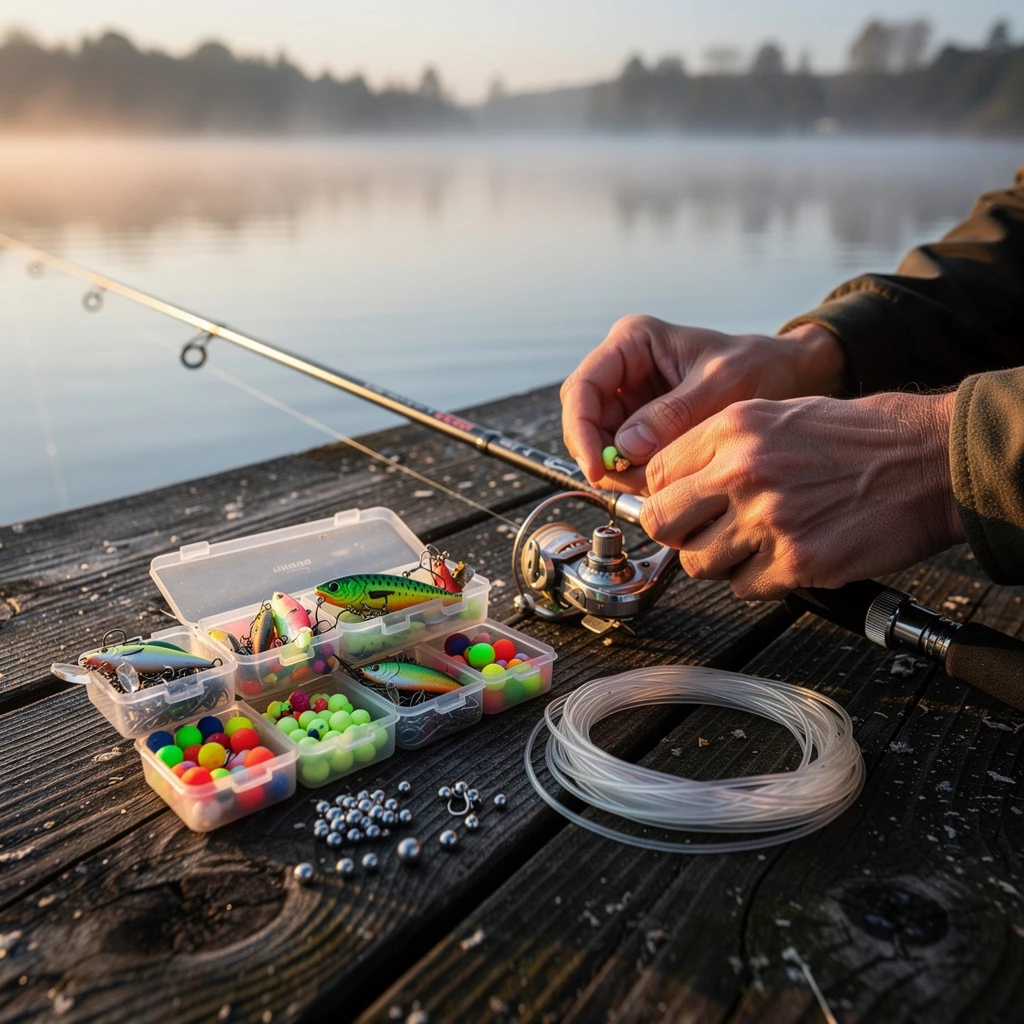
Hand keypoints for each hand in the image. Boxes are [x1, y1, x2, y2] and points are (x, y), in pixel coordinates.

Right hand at [560, 315, 844, 491]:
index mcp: (633, 342)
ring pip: (601, 444)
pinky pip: (625, 458)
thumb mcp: (722, 384)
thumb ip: (674, 414)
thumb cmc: (759, 365)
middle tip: (631, 485)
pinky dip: (638, 476)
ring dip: (622, 471)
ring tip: (661, 483)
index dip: (581, 431)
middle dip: (601, 456)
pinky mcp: (643, 428)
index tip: (598, 468)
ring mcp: (631, 400)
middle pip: (584, 420)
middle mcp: (623, 370)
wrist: (787, 376)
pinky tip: (667, 481)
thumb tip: (625, 447)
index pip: (583, 388)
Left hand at [639, 391, 964, 599]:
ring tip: (752, 546)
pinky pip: (743, 588)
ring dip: (719, 562)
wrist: (928, 460)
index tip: (678, 505)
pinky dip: (757, 581)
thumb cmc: (859, 437)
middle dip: (677, 533)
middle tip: (700, 533)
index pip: (654, 474)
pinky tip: (783, 558)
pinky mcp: (798, 560)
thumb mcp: (777, 415)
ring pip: (697, 564)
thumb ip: (720, 448)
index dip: (663, 494)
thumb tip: (674, 485)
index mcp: (733, 428)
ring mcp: (769, 519)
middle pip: (661, 522)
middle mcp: (743, 471)